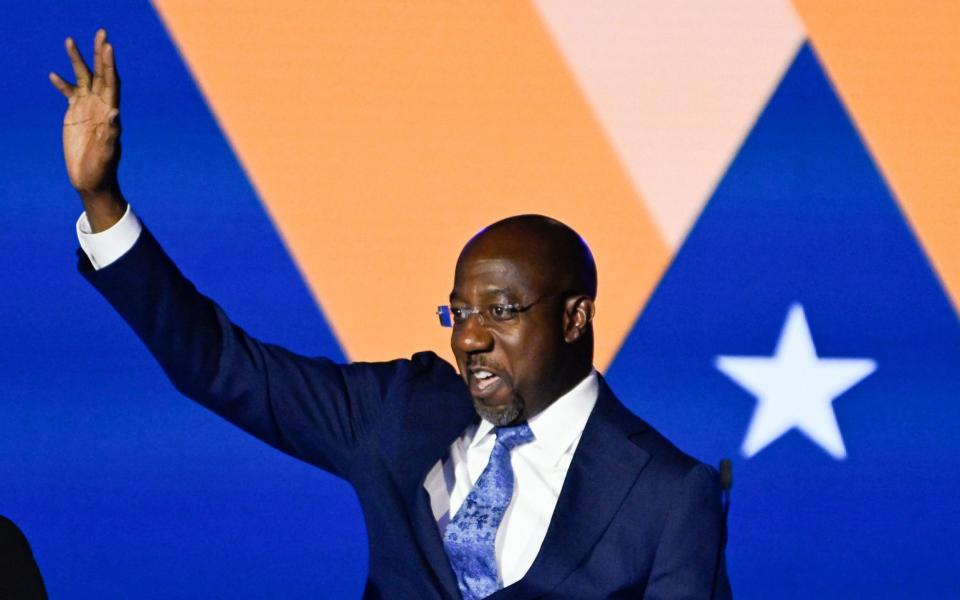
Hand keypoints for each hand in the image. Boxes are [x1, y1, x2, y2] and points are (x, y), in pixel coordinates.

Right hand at [50, 29, 125, 230]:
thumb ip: (111, 133)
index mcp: (110, 112)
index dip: (110, 65)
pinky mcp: (74, 115)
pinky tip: (53, 75)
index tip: (108, 46)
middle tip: (101, 32)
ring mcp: (87, 109)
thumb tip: (115, 113)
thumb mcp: (108, 151)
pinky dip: (62, 84)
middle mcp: (100, 106)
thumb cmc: (102, 168)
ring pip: (83, 79)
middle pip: (100, 74)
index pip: (112, 83)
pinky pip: (69, 94)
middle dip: (100, 54)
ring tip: (70, 40)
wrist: (92, 179)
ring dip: (78, 61)